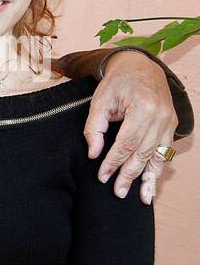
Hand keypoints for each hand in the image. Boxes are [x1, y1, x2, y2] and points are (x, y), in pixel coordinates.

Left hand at [84, 51, 178, 204]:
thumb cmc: (117, 83)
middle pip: (143, 153)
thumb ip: (94, 128)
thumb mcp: (99, 101)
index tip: (102, 177)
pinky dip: (158, 168)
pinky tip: (153, 183)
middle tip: (118, 192)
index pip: (126, 144)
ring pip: (157, 155)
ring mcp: (169, 122)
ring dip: (148, 178)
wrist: (140, 66)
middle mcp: (160, 117)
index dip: (114, 163)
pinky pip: (165, 151)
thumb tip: (94, 154)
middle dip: (129, 175)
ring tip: (141, 198)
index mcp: (143, 109)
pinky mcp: (171, 125)